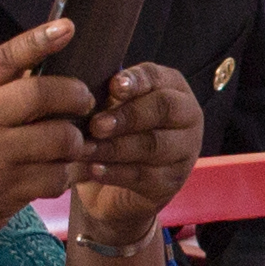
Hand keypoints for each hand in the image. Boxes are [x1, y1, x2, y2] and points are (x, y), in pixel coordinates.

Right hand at [0, 20, 103, 242]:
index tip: (67, 27)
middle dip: (76, 95)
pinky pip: (57, 176)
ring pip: (59, 138)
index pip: (5, 59)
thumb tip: (50, 60)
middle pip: (40, 94)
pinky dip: (71, 173)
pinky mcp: (7, 190)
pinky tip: (67, 171)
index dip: (37, 41)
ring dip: (78, 141)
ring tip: (76, 144)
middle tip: (85, 102)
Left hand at [61, 59, 203, 256]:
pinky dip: (116, 173)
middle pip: (163, 109)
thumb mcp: (106, 109)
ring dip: (115, 147)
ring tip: (86, 149)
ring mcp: (184, 151)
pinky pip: (145, 175)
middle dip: (127, 116)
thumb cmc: (109, 135)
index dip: (135, 81)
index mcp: (171, 87)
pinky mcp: (172, 182)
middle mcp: (186, 116)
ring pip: (153, 145)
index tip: (113, 86)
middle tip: (96, 125)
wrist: (113, 188)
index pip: (156, 77)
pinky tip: (94, 170)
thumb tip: (78, 86)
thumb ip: (101, 95)